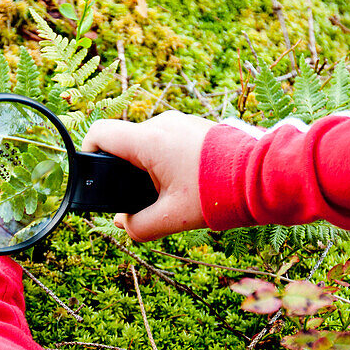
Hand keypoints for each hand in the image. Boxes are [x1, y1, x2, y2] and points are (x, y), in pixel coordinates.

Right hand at [81, 110, 215, 240]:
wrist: (263, 176)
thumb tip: (123, 224)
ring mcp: (181, 123)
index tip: (92, 174)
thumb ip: (138, 226)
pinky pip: (169, 142)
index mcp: (148, 140)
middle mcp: (162, 124)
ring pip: (148, 144)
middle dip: (123, 171)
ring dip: (148, 168)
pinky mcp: (197, 128)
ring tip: (167, 196)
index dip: (87, 152)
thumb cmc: (218, 192)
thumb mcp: (173, 218)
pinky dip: (167, 162)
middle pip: (124, 142)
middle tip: (135, 198)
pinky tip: (184, 185)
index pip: (99, 133)